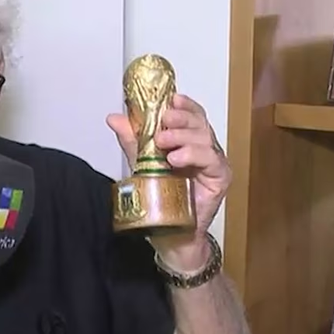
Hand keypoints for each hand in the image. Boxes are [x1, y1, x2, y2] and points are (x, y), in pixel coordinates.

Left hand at [107, 94, 230, 270]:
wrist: (171, 234)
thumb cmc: (161, 198)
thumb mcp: (141, 164)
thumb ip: (132, 141)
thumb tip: (114, 117)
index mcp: (188, 140)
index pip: (190, 114)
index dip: (183, 104)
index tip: (171, 99)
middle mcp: (203, 147)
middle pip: (199, 122)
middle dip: (181, 118)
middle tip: (163, 122)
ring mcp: (213, 162)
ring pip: (205, 138)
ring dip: (183, 137)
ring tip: (163, 143)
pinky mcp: (219, 178)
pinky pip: (211, 160)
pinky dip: (194, 156)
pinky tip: (177, 159)